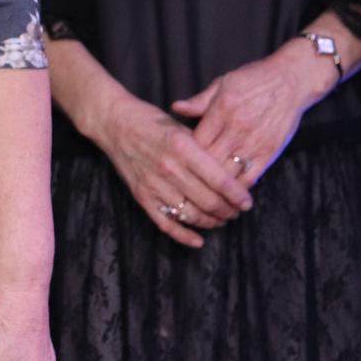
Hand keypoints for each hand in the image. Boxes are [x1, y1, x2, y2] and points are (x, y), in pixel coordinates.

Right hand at [92, 93, 251, 246]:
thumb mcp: (181, 126)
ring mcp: (153, 183)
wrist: (113, 122)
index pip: (219, 179)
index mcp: (182, 146)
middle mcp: (168, 167)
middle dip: (228, 211)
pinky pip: (166, 223)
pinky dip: (184, 236)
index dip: (238, 195)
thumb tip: (233, 171)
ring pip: (191, 215)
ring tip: (220, 219)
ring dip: (211, 222)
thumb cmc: (150, 121)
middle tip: (236, 211)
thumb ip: (204, 148)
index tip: (247, 202)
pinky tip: (198, 239)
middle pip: (208, 201)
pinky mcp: (141, 195)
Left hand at [171, 41, 332, 191]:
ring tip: (203, 192)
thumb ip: (199, 101)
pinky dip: (238, 187)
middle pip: (210, 159)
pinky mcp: (270, 152)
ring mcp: (255, 142)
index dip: (184, 153)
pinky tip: (228, 193)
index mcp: (222, 109)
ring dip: (215, 184)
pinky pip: (251, 176)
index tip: (177, 160)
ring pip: (229, 172)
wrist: (290, 81)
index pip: (196, 140)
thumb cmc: (253, 80)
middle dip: (196, 172)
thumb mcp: (222, 83)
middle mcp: (237, 127)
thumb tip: (175, 107)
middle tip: (185, 180)